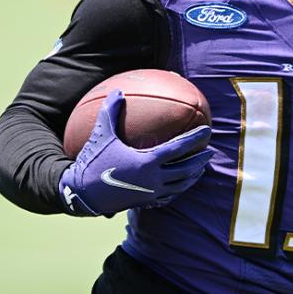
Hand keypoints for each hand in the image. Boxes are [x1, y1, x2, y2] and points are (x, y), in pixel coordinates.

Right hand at [58, 89, 212, 216]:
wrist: (82, 194)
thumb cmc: (93, 162)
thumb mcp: (101, 134)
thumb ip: (111, 112)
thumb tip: (118, 91)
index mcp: (147, 162)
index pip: (178, 149)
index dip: (195, 139)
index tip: (207, 131)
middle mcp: (154, 180)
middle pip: (186, 170)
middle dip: (200, 160)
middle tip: (210, 151)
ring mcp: (151, 194)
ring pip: (180, 186)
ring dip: (193, 177)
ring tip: (200, 169)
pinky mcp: (145, 202)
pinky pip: (168, 197)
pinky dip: (178, 190)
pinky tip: (179, 185)